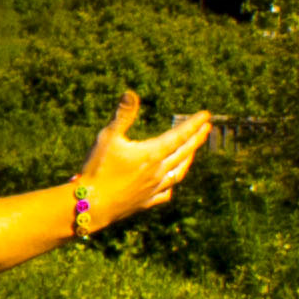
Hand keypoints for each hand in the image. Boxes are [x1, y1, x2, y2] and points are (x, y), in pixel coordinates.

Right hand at [71, 90, 215, 233]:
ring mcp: (153, 189)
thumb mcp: (107, 137)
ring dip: (187, 160)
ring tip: (193, 152)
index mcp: (151, 154)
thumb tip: (131, 93)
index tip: (206, 116)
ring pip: (178, 173)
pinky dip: (171, 185)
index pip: (178, 136)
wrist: (91, 205)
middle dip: (196, 139)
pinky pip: (165, 193)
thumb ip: (122, 115)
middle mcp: (157, 171)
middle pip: (183, 153)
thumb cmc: (97, 169)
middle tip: (206, 128)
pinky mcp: (145, 202)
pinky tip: (170, 183)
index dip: (193, 124)